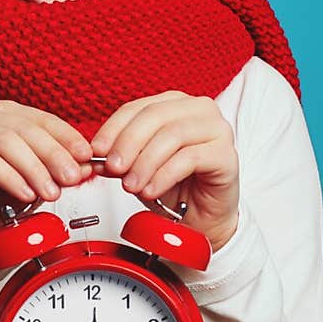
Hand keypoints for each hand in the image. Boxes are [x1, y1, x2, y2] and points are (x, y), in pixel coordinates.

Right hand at [0, 99, 93, 241]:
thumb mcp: (38, 176)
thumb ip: (58, 166)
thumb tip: (85, 164)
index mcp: (4, 112)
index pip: (41, 119)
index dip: (66, 137)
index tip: (86, 155)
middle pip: (24, 129)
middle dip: (52, 155)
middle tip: (70, 177)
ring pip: (6, 142)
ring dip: (33, 169)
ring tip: (49, 191)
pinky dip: (10, 178)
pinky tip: (25, 193)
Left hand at [90, 91, 239, 250]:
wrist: (202, 218)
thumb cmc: (174, 187)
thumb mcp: (139, 168)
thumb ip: (121, 158)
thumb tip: (96, 157)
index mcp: (175, 104)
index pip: (137, 107)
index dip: (113, 128)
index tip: (97, 150)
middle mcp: (199, 109)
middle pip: (155, 116)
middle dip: (128, 144)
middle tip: (113, 168)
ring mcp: (217, 129)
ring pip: (172, 136)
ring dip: (145, 162)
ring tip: (131, 185)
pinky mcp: (226, 154)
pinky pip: (190, 158)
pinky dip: (164, 175)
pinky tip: (151, 191)